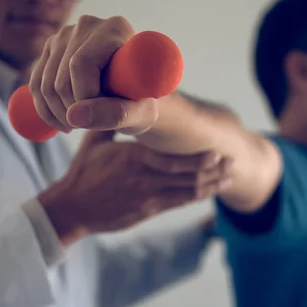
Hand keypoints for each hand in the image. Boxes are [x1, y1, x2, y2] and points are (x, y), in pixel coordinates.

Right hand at [29, 15, 158, 134]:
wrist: (136, 96)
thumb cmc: (143, 103)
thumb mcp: (140, 115)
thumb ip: (116, 114)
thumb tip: (74, 116)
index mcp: (115, 29)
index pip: (81, 64)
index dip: (85, 97)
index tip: (103, 114)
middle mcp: (87, 24)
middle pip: (61, 77)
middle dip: (74, 111)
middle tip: (95, 123)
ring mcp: (65, 35)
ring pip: (45, 85)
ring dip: (61, 115)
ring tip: (85, 123)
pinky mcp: (51, 50)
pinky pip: (36, 86)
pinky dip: (46, 111)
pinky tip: (66, 121)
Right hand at [38, 130, 233, 247]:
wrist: (72, 208)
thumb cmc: (83, 172)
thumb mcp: (95, 142)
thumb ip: (112, 121)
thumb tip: (118, 96)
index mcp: (134, 158)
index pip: (173, 159)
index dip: (199, 158)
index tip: (218, 150)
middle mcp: (145, 178)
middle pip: (188, 176)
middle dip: (214, 170)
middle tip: (234, 162)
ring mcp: (148, 197)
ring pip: (188, 191)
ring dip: (212, 184)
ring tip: (230, 177)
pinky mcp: (148, 210)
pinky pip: (178, 203)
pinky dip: (197, 196)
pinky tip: (212, 191)